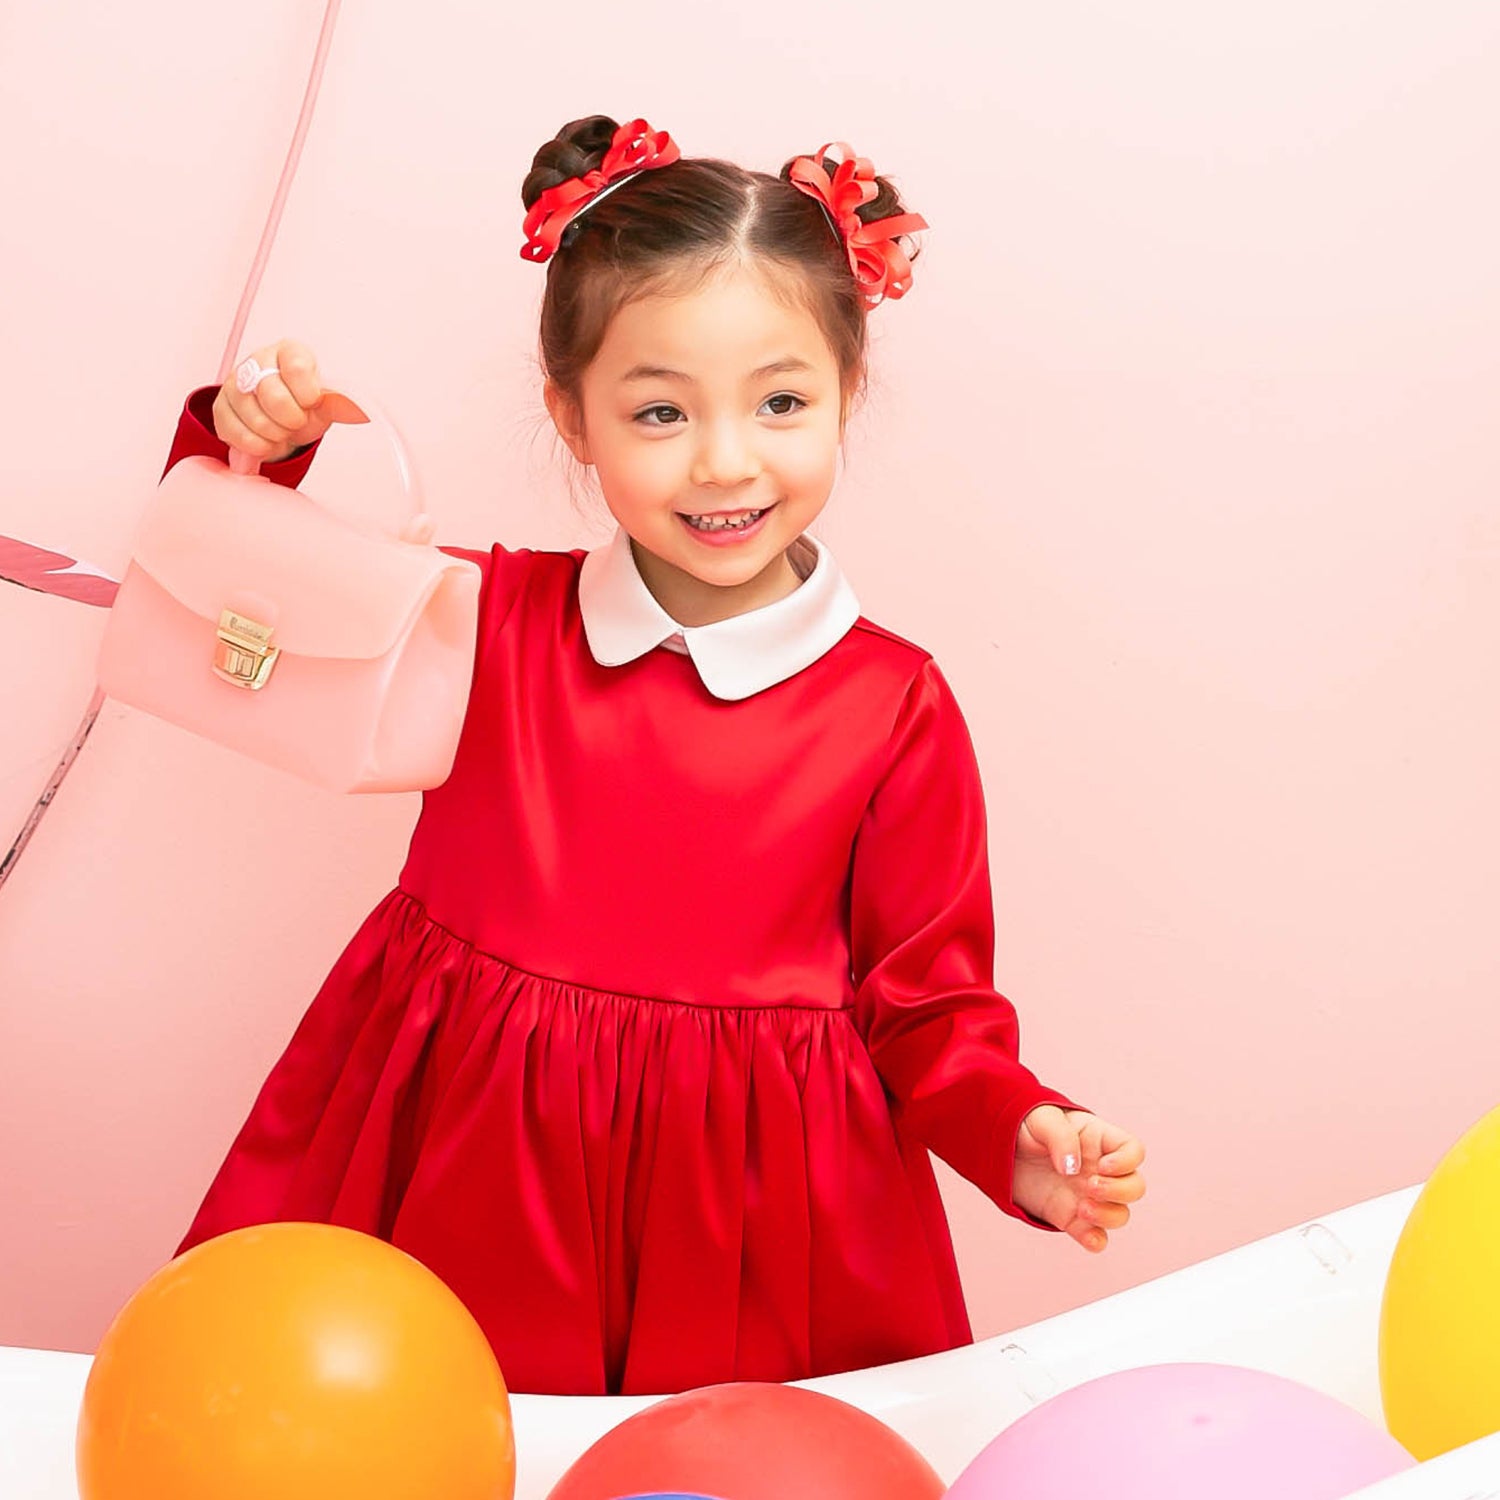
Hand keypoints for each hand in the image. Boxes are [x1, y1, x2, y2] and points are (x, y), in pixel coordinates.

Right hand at [211, 337, 364, 464]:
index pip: (297, 366)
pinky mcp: (221, 407)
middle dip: (290, 418)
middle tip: (296, 422)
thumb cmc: (305, 407)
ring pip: (252, 414)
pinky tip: (266, 441)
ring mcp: (235, 382)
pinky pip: (233, 430)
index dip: (307, 393)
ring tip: (282, 431)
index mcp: (290, 352)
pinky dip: (255, 444)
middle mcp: (258, 360)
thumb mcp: (326, 404)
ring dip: (274, 433)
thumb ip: (339, 403)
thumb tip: (359, 410)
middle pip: (272, 393)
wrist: (283, 421)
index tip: (312, 403)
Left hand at [1012, 1104, 1145, 1252]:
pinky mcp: (1070, 1217)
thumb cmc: (1025, 1125)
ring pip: (1120, 1214)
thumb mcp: (1041, 1119)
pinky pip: (1095, 1236)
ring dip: (1108, 1216)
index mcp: (1099, 1140)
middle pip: (1135, 1187)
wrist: (1000, 1148)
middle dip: (1120, 1191)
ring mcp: (1088, 1196)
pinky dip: (1096, 1241)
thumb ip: (1061, 1137)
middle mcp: (1100, 1170)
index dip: (1127, 1161)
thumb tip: (1072, 1168)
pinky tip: (1086, 1235)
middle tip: (1090, 1185)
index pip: (1133, 1151)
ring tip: (1081, 1208)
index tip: (1102, 1165)